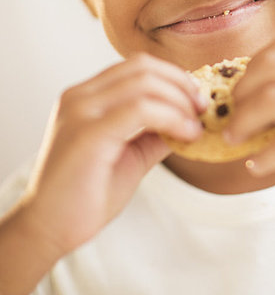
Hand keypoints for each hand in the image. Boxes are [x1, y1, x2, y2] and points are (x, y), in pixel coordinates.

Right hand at [18, 53, 205, 257]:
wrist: (48, 230)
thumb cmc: (86, 195)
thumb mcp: (130, 154)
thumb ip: (155, 133)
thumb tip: (191, 120)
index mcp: (86, 96)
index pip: (137, 66)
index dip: (173, 76)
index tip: (196, 98)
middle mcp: (80, 96)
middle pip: (143, 67)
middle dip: (181, 84)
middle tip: (203, 107)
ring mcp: (81, 111)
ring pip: (144, 83)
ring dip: (180, 100)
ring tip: (196, 124)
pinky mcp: (88, 132)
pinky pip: (141, 109)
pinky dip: (172, 117)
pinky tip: (186, 134)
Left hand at [224, 35, 274, 211]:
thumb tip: (258, 100)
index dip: (249, 67)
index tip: (237, 91)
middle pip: (269, 66)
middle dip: (240, 91)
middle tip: (230, 114)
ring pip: (273, 100)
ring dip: (243, 121)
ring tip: (234, 137)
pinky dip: (264, 156)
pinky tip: (257, 164)